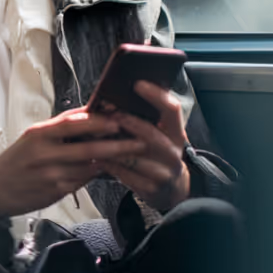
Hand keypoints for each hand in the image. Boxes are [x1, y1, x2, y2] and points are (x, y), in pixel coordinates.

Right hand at [0, 108, 148, 219]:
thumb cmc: (18, 158)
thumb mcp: (33, 136)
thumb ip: (60, 126)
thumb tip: (90, 112)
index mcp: (39, 134)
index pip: (72, 124)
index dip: (98, 122)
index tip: (119, 120)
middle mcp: (45, 154)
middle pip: (88, 148)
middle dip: (117, 145)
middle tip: (139, 141)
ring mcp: (52, 175)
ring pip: (90, 166)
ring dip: (111, 160)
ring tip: (132, 154)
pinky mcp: (56, 192)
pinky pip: (83, 180)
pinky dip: (97, 173)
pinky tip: (109, 169)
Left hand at [98, 80, 190, 210]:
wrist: (172, 189)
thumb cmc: (158, 154)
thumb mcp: (162, 135)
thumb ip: (148, 118)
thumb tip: (118, 95)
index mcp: (176, 133)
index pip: (172, 109)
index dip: (156, 95)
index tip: (138, 84)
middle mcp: (173, 152)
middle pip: (151, 134)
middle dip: (128, 122)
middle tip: (109, 114)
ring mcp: (163, 172)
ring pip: (134, 156)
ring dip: (112, 145)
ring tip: (95, 135)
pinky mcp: (151, 188)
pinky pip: (124, 174)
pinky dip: (109, 163)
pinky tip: (98, 156)